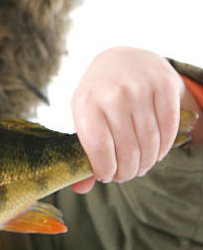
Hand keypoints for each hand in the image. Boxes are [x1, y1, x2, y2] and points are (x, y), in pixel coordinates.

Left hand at [70, 47, 191, 193]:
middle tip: (126, 175)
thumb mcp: (84, 118)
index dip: (105, 170)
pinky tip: (156, 152)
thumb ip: (83, 153)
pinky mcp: (164, 85)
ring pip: (150, 142)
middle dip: (128, 171)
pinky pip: (169, 129)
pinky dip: (164, 147)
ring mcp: (140, 88)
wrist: (121, 59)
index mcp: (86, 103)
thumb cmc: (98, 96)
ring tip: (140, 166)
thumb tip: (80, 190)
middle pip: (127, 150)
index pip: (99, 150)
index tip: (107, 177)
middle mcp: (112, 94)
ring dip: (147, 162)